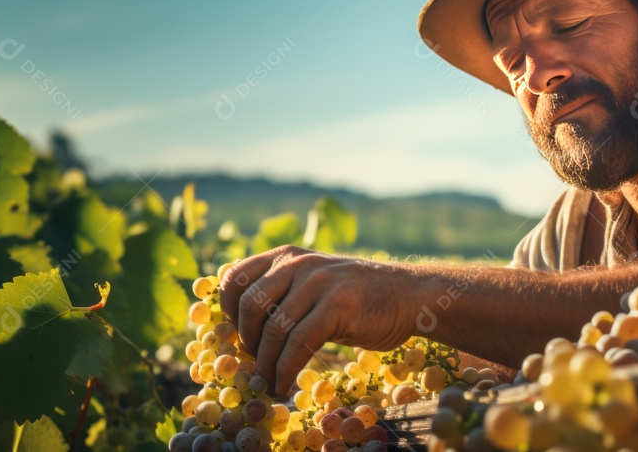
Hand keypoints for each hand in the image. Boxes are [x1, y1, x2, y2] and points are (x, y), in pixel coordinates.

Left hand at [218, 245, 417, 395]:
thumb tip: (243, 332)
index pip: (235, 278)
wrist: (409, 295)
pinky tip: (285, 383)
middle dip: (247, 342)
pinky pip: (299, 343)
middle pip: (249, 305)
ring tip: (269, 382)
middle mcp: (298, 263)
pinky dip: (286, 369)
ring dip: (266, 364)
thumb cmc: (359, 297)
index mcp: (287, 255)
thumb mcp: (315, 284)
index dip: (227, 312)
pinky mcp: (338, 305)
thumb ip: (283, 295)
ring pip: (274, 329)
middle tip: (256, 364)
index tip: (238, 337)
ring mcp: (319, 282)